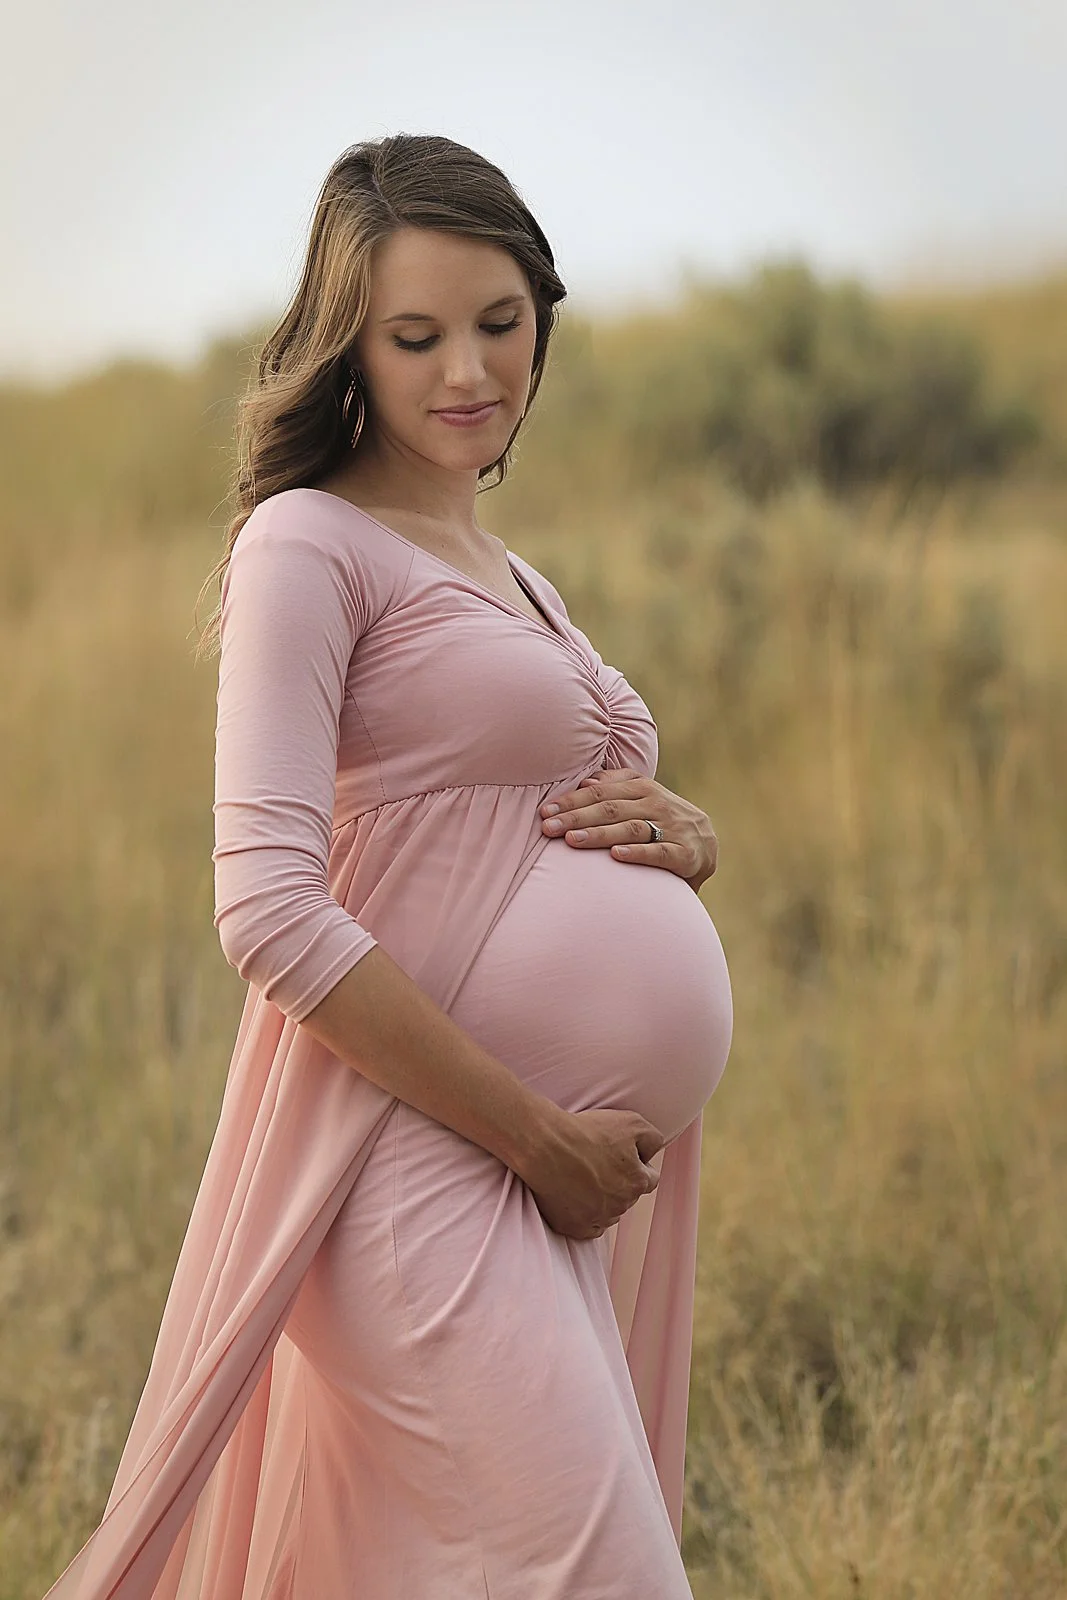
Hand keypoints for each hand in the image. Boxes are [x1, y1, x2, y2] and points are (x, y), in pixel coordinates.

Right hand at [516, 1103, 666, 1240]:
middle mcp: (621, 1205)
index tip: (620, 1156)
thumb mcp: (632, 1122)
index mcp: (637, 1182)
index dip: (636, 1165)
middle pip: (627, 1196)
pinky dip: (585, 1214)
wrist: (545, 1145)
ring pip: (609, 1211)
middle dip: (619, 1182)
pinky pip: (589, 1226)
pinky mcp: (574, 1227)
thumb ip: (653, 1139)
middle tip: (597, 1162)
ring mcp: (597, 1219)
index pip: (649, 1179)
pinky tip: (575, 1196)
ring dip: (602, 1199)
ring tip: (581, 1176)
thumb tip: (651, 1154)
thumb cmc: (586, 1131)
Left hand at [539, 767, 718, 890]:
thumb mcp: (642, 798)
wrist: (707, 846)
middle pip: (611, 808)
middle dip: (576, 817)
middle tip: (548, 828)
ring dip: (600, 834)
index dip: (571, 801)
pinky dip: (637, 853)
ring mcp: (673, 829)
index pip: (600, 792)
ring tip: (573, 840)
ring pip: (631, 828)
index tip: (545, 812)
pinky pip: (659, 853)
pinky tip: (616, 856)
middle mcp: (657, 804)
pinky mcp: (685, 855)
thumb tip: (586, 782)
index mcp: (643, 788)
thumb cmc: (662, 821)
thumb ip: (616, 787)